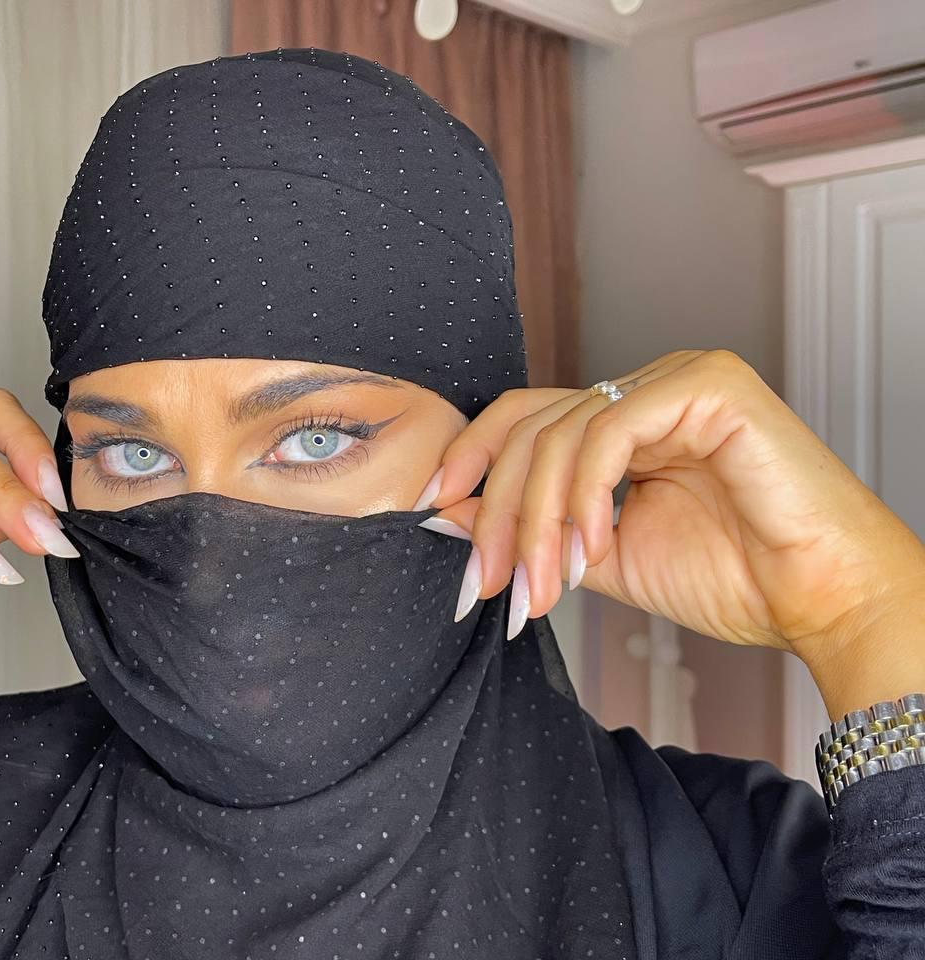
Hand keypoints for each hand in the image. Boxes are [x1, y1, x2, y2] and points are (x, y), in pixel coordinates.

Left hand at [417, 350, 924, 676]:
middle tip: (488, 583)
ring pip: (563, 433)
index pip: (526, 418)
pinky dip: (585, 496)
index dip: (473, 458)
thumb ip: (533, 529)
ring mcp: (678, 380)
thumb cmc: (732, 579)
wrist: (820, 601)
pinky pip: (611, 432)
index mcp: (626, 423)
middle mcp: (648, 391)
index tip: (436, 512)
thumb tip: (451, 512)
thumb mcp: (600, 557)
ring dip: (540, 520)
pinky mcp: (708, 385)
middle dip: (499, 511)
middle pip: (533, 428)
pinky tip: (594, 549)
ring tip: (544, 586)